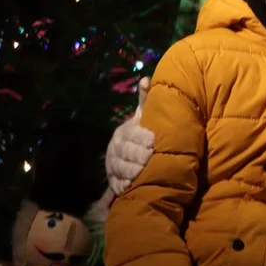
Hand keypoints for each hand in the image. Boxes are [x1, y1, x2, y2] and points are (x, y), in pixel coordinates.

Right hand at [106, 77, 155, 194]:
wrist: (126, 152)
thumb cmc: (140, 132)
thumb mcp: (143, 115)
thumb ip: (146, 99)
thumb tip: (146, 79)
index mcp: (123, 132)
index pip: (131, 135)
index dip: (141, 137)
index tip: (153, 140)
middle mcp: (116, 149)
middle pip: (125, 152)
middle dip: (137, 155)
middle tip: (150, 157)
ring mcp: (113, 165)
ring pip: (120, 168)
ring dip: (131, 171)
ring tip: (143, 171)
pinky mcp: (114, 180)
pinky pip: (116, 184)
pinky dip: (124, 185)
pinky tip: (131, 185)